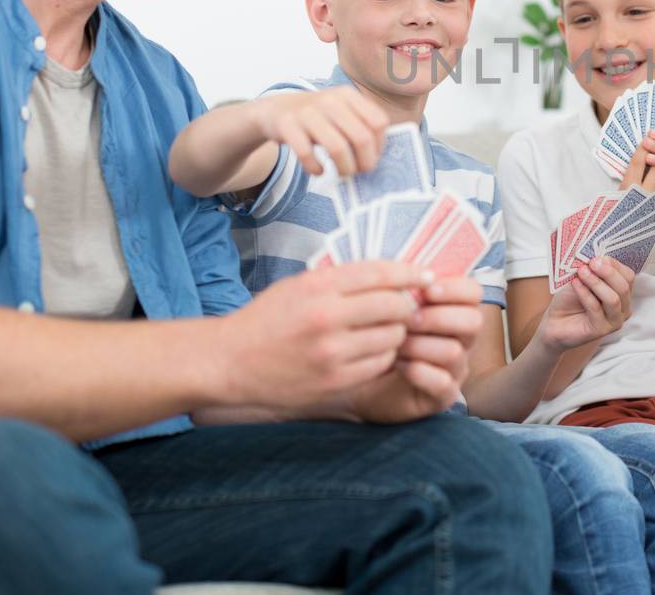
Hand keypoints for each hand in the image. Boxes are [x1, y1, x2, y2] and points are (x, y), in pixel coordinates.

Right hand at [217, 260, 426, 413]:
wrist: (229, 363)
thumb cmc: (266, 320)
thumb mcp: (298, 285)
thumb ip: (341, 279)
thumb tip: (391, 275)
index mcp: (318, 286)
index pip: (381, 273)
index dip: (410, 273)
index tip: (425, 275)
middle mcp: (326, 317)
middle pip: (394, 305)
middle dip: (406, 305)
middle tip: (406, 307)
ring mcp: (331, 352)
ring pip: (392, 337)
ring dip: (396, 333)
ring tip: (386, 330)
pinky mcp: (334, 381)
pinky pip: (380, 364)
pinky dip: (383, 356)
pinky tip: (372, 351)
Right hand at [251, 85, 389, 176]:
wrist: (276, 109)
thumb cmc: (317, 117)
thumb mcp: (340, 111)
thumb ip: (360, 125)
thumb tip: (378, 156)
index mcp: (348, 95)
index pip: (378, 122)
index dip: (380, 144)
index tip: (373, 157)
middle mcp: (330, 100)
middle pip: (361, 137)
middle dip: (365, 162)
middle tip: (360, 171)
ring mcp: (307, 112)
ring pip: (337, 148)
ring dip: (345, 168)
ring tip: (343, 173)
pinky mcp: (288, 126)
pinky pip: (307, 154)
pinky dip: (316, 168)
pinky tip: (319, 171)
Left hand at [343, 277, 484, 421]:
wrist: (361, 376)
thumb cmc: (379, 335)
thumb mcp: (391, 307)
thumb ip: (406, 289)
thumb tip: (415, 275)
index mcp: (454, 310)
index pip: (473, 292)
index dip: (454, 289)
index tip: (426, 291)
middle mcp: (462, 339)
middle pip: (473, 321)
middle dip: (437, 317)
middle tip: (408, 320)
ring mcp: (456, 369)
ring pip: (453, 351)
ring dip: (420, 345)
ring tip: (395, 345)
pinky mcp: (444, 396)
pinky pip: (443, 382)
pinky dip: (419, 371)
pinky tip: (399, 365)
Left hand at [537, 258, 636, 351]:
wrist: (555, 321)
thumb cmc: (570, 300)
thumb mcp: (582, 278)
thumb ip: (593, 269)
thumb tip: (599, 257)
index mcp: (622, 293)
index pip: (628, 276)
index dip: (614, 265)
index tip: (596, 257)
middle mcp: (623, 308)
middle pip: (624, 287)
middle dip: (608, 272)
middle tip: (591, 263)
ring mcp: (614, 321)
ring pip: (613, 299)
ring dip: (596, 283)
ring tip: (581, 272)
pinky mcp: (601, 330)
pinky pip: (596, 309)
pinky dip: (585, 293)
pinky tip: (575, 284)